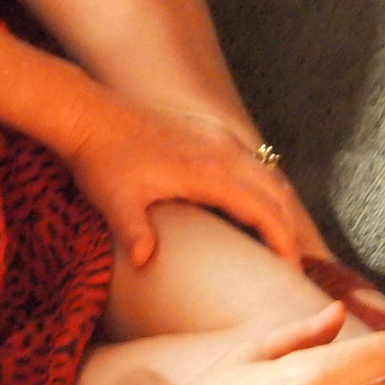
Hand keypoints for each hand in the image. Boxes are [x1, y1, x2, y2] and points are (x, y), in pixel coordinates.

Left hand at [58, 89, 319, 266]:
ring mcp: (217, 138)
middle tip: (294, 264)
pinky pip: (252, 161)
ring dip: (281, 205)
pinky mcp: (209, 133)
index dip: (282, 240)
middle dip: (291, 227)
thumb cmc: (103, 160)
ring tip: (284, 239)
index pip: (262, 208)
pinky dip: (266, 186)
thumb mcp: (115, 201)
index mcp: (207, 170)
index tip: (291, 269)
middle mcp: (221, 150)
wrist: (90, 115)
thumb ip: (134, 232)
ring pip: (267, 173)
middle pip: (276, 191)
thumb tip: (145, 261)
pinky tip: (257, 204)